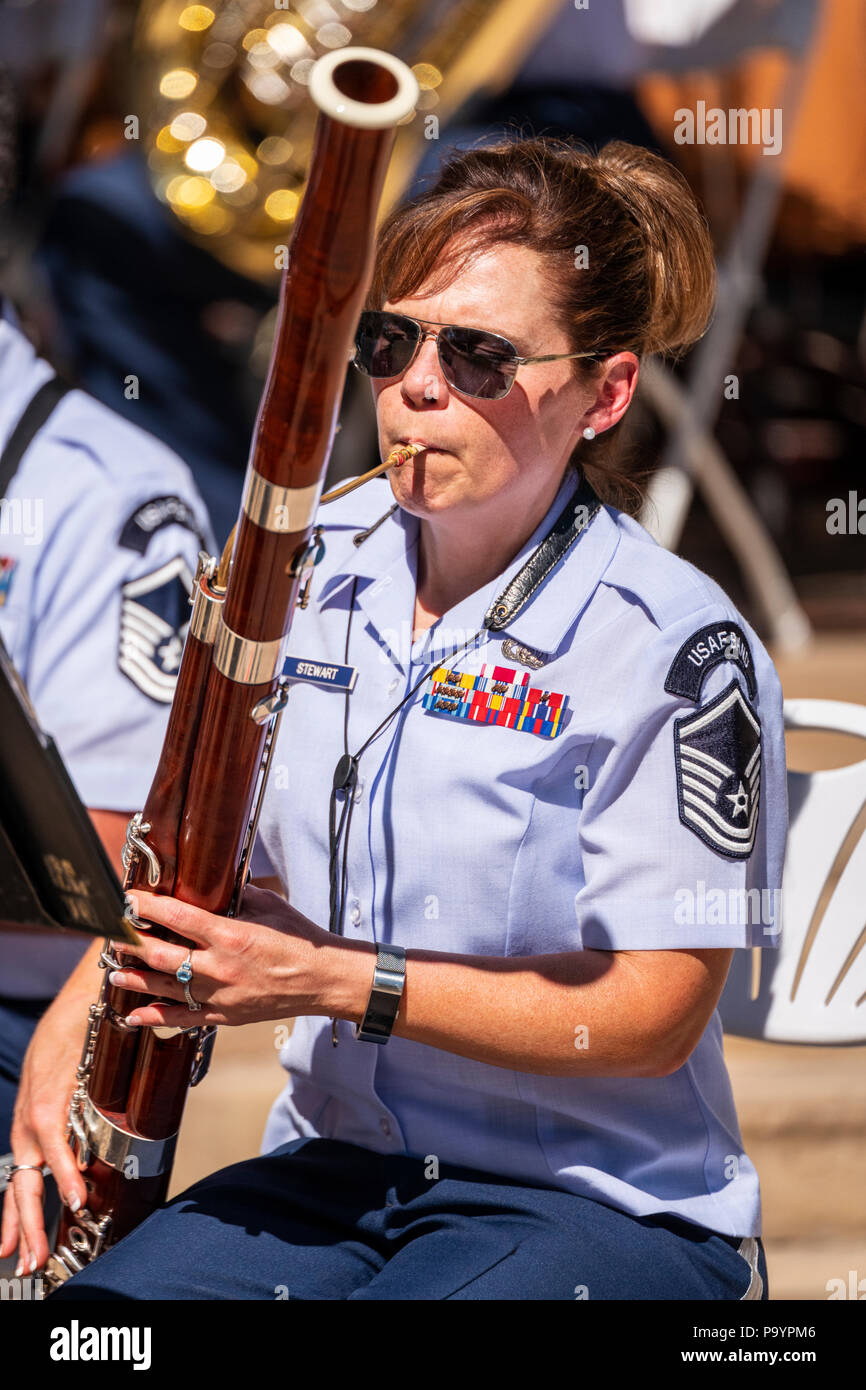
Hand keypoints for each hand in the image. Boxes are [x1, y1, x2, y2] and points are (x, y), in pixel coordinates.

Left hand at [0, 968, 95, 1274]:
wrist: (84, 1000)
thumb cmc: (81, 1038)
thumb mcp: (73, 1086)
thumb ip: (80, 1117)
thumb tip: (101, 1144)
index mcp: (31, 1124)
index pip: (17, 1179)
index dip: (13, 1217)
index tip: (10, 1250)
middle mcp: (26, 1124)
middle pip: (18, 1187)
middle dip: (21, 1230)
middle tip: (24, 1265)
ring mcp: (35, 1114)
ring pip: (30, 1175)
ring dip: (37, 1216)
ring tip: (39, 1251)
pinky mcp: (52, 1101)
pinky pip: (57, 1146)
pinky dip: (66, 1173)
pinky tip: (75, 1196)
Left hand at [109, 885, 355, 1028]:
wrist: (322, 979)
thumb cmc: (298, 939)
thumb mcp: (269, 905)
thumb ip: (237, 894)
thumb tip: (215, 880)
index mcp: (231, 934)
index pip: (178, 917)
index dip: (148, 907)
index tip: (128, 900)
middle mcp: (221, 966)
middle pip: (162, 955)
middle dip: (132, 944)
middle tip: (113, 935)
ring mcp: (221, 994)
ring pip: (166, 987)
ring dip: (135, 978)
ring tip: (114, 971)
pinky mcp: (224, 1015)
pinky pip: (183, 1018)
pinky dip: (156, 1018)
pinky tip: (134, 1014)